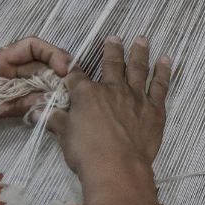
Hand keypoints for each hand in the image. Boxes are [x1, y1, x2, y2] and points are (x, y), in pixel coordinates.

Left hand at [0, 37, 71, 154]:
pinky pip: (23, 93)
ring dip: (49, 86)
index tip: (66, 73)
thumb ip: (11, 106)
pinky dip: (37, 98)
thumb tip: (47, 101)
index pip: (31, 46)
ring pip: (32, 78)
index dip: (53, 54)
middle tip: (74, 91)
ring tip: (66, 100)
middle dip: (57, 72)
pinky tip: (47, 109)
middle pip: (37, 62)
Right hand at [45, 36, 171, 183]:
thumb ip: (56, 120)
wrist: (117, 167)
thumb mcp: (65, 136)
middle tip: (115, 38)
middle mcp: (112, 89)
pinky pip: (160, 85)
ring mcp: (136, 97)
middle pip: (112, 64)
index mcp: (88, 94)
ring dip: (140, 52)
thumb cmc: (87, 153)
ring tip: (142, 39)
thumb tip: (38, 113)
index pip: (78, 77)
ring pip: (138, 68)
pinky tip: (166, 60)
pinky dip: (163, 71)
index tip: (73, 68)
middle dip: (112, 49)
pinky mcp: (154, 108)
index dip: (74, 71)